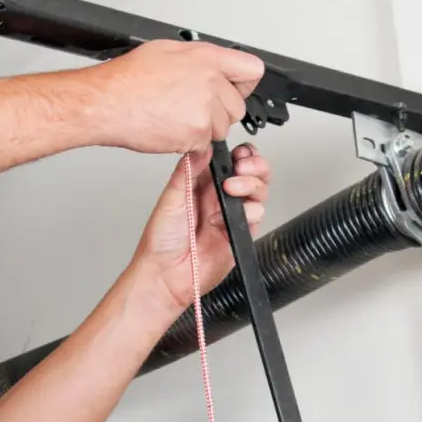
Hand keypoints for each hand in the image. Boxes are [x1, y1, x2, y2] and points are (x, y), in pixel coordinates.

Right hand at [77, 40, 264, 153]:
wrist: (106, 103)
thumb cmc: (127, 79)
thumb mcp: (166, 51)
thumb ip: (199, 60)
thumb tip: (213, 67)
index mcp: (206, 58)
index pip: (252, 70)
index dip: (242, 83)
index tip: (234, 89)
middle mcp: (210, 82)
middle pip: (238, 107)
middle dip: (220, 112)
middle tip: (193, 108)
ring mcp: (205, 110)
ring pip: (222, 129)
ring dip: (204, 129)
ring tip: (176, 117)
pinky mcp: (196, 134)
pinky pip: (204, 144)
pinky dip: (190, 142)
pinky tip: (170, 128)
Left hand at [132, 143, 270, 311]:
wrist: (166, 275)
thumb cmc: (162, 241)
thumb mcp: (171, 197)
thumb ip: (189, 171)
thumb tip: (203, 146)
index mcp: (202, 183)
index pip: (230, 160)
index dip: (240, 153)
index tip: (237, 154)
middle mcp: (219, 197)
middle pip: (252, 172)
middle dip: (254, 165)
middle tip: (241, 168)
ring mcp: (231, 215)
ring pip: (259, 191)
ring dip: (251, 185)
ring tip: (232, 190)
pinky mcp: (240, 233)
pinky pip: (258, 215)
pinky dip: (250, 212)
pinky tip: (229, 218)